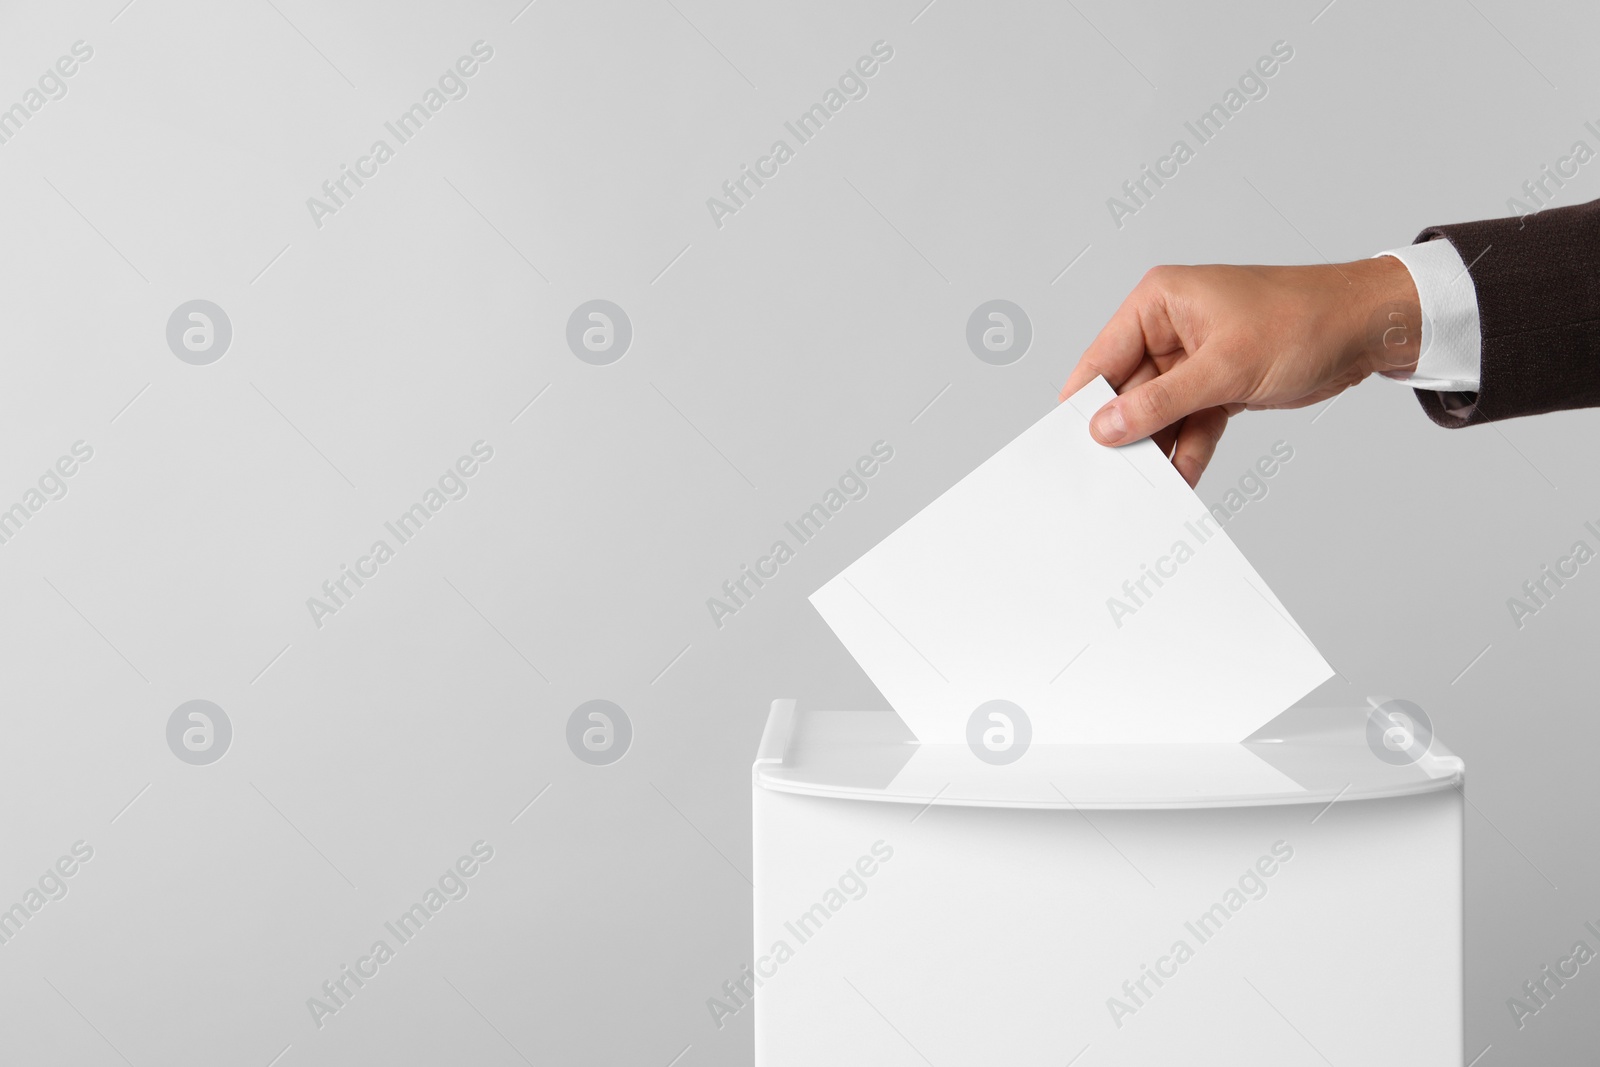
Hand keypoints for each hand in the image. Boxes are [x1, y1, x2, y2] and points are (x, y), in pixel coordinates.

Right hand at [1059, 257, 1421, 485]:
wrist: (1368, 328)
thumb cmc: (1304, 318)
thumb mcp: (1225, 365)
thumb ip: (1161, 401)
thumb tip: (1108, 426)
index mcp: (1160, 302)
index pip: (1103, 356)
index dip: (1086, 400)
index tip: (1070, 443)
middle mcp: (1170, 328)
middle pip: (1129, 391)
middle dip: (1126, 432)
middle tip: (1112, 474)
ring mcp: (1194, 359)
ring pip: (1160, 413)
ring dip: (1159, 446)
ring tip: (1147, 484)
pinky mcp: (1219, 384)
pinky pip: (1192, 423)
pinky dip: (1189, 449)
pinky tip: (1183, 477)